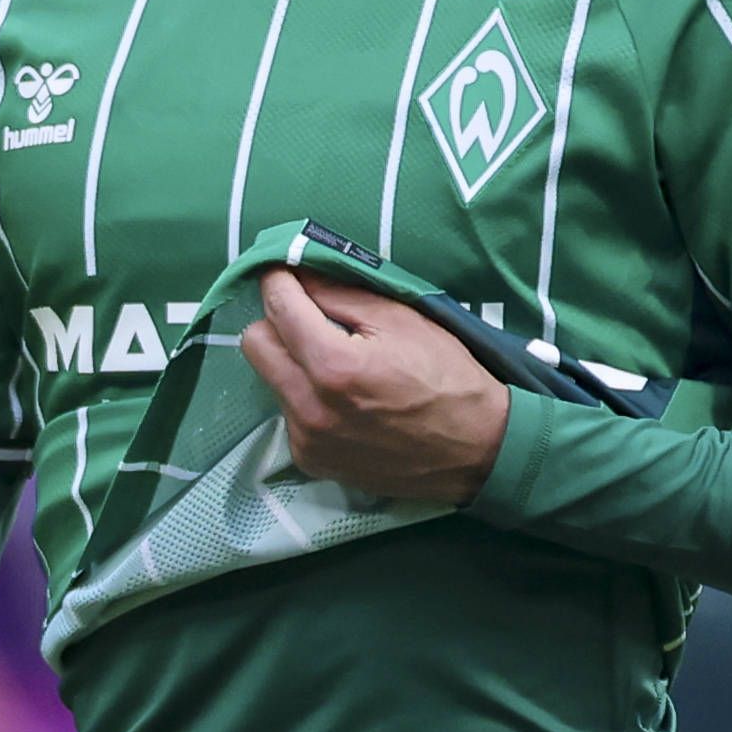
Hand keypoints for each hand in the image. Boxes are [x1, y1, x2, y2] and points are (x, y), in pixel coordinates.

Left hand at [237, 266, 509, 504]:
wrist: (476, 450)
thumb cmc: (446, 376)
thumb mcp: (402, 320)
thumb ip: (341, 293)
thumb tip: (298, 271)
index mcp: (332, 366)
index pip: (278, 307)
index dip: (279, 280)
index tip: (287, 270)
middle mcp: (309, 408)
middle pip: (255, 343)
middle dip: (278, 321)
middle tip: (311, 316)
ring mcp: (307, 440)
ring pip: (270, 378)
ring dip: (292, 361)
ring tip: (337, 362)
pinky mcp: (311, 461)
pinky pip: (288, 412)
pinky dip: (306, 396)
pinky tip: (343, 399)